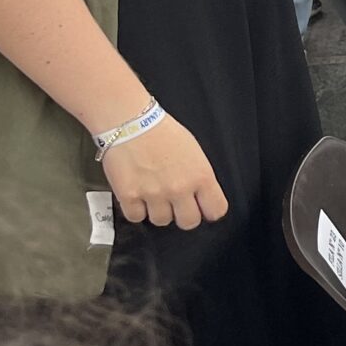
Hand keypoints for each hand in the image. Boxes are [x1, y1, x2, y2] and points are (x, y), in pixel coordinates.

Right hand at [103, 111, 227, 230]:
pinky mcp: (129, 196)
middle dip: (183, 215)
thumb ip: (199, 177)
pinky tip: (137, 195)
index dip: (209, 210)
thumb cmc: (162, 132)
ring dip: (157, 211)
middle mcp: (179, 188)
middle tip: (176, 204)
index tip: (203, 208)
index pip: (216, 210)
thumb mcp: (194, 153)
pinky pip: (136, 217)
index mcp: (201, 176)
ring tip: (153, 193)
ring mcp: (154, 194)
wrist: (131, 122)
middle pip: (188, 222)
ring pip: (161, 221)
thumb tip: (202, 196)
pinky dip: (136, 209)